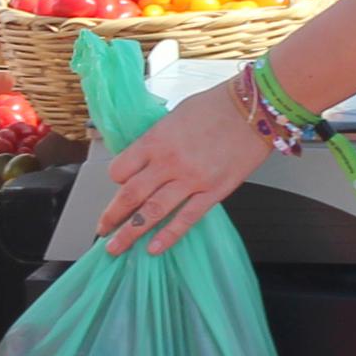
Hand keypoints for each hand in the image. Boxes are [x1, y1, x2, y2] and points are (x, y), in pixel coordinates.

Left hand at [94, 71, 279, 254]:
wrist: (254, 109)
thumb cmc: (216, 105)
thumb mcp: (175, 116)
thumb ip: (158, 140)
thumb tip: (145, 157)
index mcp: (155, 140)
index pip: (120, 169)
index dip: (115, 180)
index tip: (118, 185)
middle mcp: (168, 163)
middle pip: (130, 196)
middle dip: (112, 217)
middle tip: (101, 232)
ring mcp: (191, 180)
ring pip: (152, 212)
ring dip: (131, 233)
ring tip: (116, 248)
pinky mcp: (214, 192)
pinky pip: (186, 219)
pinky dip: (168, 236)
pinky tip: (153, 249)